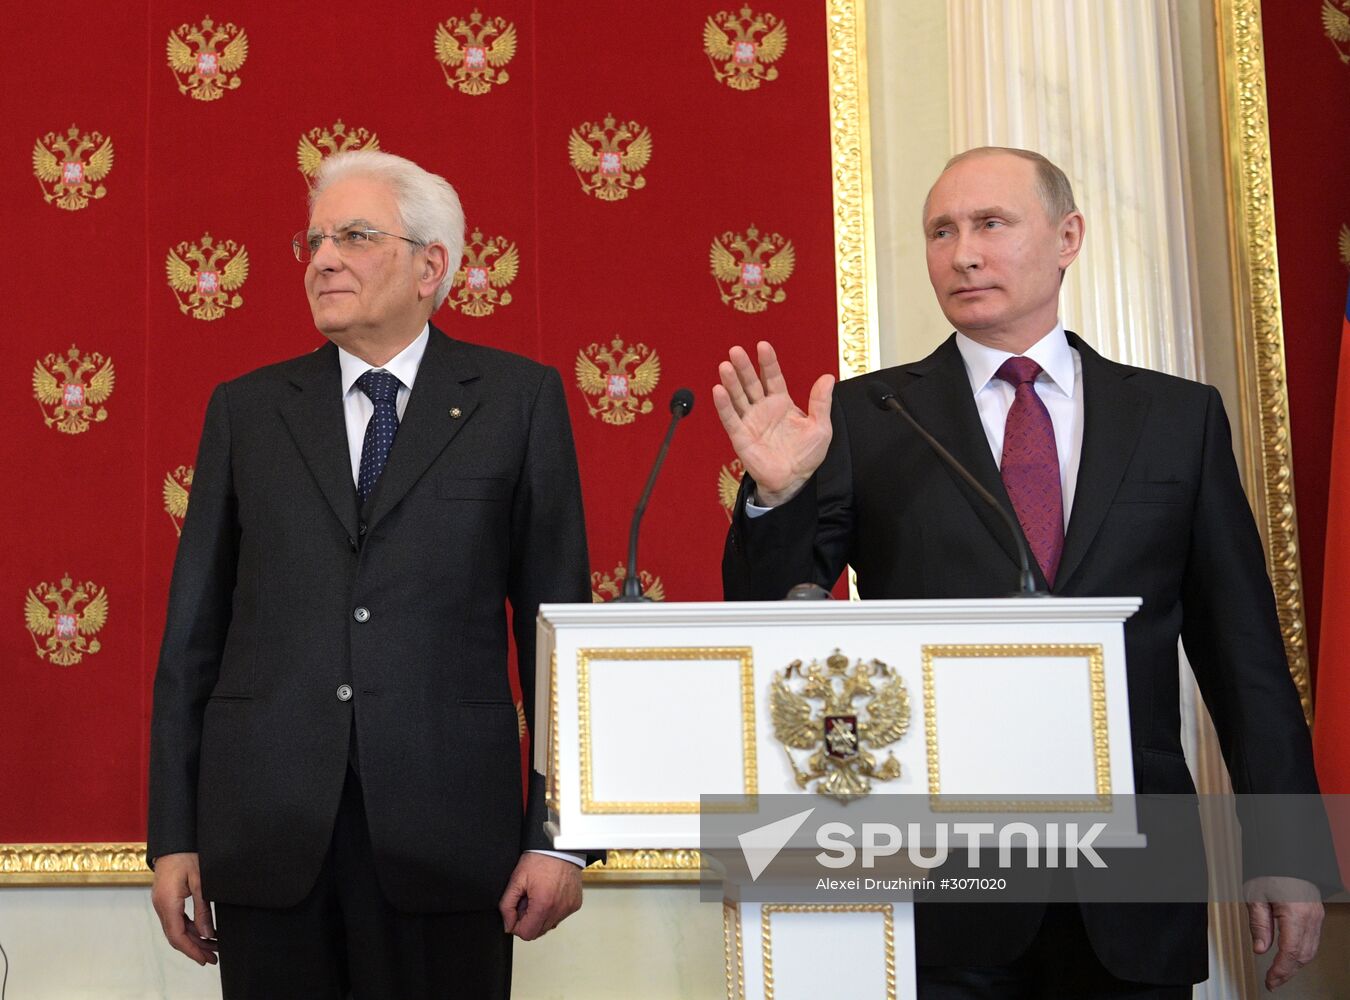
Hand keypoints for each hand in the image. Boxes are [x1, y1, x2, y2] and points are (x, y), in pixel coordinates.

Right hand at [150, 851, 217, 965]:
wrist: (174, 840)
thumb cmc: (187, 855)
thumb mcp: (200, 881)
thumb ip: (203, 909)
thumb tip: (208, 934)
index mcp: (167, 903)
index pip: (177, 935)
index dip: (192, 950)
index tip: (205, 959)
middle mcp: (161, 906)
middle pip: (176, 936)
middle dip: (195, 948)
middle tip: (213, 958)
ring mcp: (162, 903)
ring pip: (177, 929)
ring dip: (194, 939)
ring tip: (213, 947)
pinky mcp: (166, 899)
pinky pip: (177, 919)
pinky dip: (190, 928)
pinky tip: (204, 932)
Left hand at [499, 852, 583, 940]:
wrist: (560, 847)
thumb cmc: (540, 858)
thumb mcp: (516, 879)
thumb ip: (507, 905)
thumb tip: (507, 924)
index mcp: (543, 904)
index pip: (527, 934)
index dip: (516, 926)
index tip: (515, 912)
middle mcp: (559, 909)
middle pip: (538, 932)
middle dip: (528, 920)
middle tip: (526, 901)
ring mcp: (569, 907)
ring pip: (549, 925)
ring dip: (540, 916)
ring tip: (538, 895)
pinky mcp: (575, 904)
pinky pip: (560, 916)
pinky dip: (552, 910)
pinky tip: (549, 894)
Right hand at [712, 341, 833, 506]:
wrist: (793, 480)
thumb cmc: (806, 455)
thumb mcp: (820, 427)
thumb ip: (821, 402)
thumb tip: (828, 377)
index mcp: (781, 403)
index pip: (773, 377)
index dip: (768, 362)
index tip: (762, 346)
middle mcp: (763, 409)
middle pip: (751, 383)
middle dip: (744, 367)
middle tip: (736, 350)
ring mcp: (750, 421)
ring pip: (738, 397)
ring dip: (731, 382)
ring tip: (725, 366)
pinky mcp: (741, 437)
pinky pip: (730, 418)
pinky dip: (724, 405)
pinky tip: (718, 390)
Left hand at [1245, 876, 1322, 989]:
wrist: (1286, 854)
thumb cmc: (1270, 868)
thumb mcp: (1255, 894)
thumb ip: (1259, 923)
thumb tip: (1260, 948)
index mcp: (1295, 913)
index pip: (1290, 952)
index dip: (1280, 970)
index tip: (1270, 980)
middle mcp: (1311, 916)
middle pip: (1303, 955)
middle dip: (1288, 971)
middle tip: (1273, 981)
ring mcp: (1317, 915)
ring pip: (1311, 950)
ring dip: (1296, 965)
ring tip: (1280, 972)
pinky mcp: (1317, 913)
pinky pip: (1312, 939)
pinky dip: (1302, 952)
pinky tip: (1291, 956)